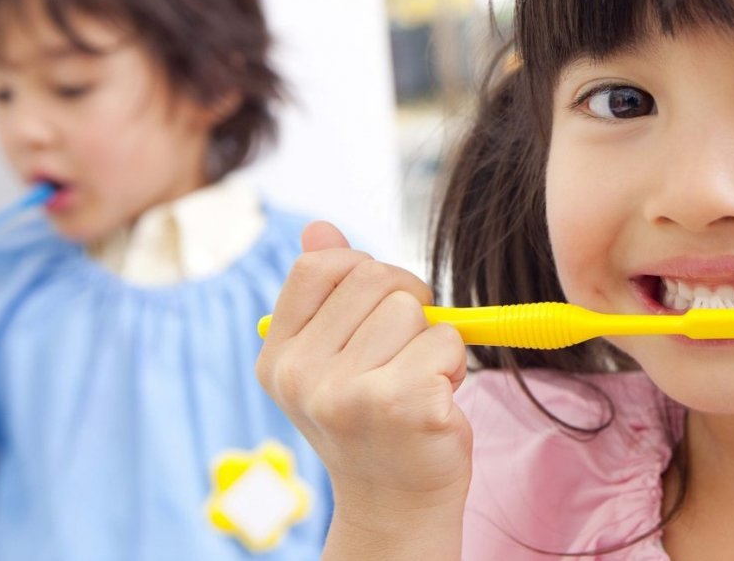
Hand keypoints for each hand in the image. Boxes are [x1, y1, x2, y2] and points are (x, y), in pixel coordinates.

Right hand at [255, 221, 469, 559]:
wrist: (396, 505)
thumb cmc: (374, 421)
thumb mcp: (335, 357)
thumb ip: (327, 293)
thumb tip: (319, 227)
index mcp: (279, 356)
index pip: (321, 265)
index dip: (364, 274)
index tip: (378, 310)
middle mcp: (302, 375)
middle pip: (376, 278)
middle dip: (408, 306)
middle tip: (405, 356)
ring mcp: (348, 393)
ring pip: (414, 309)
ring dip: (433, 342)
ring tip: (418, 384)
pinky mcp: (402, 404)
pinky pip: (447, 341)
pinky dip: (454, 366)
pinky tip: (434, 404)